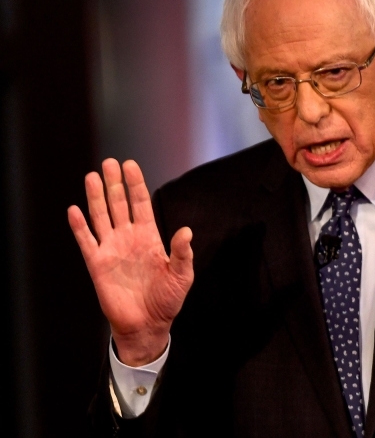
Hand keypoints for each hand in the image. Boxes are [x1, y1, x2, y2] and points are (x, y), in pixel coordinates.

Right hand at [67, 159, 193, 365]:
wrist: (148, 325)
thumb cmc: (167, 300)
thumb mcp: (182, 275)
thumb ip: (183, 253)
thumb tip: (186, 231)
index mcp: (150, 237)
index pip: (141, 204)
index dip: (136, 184)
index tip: (130, 165)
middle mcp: (129, 238)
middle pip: (119, 204)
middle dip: (114, 183)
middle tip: (109, 162)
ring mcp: (112, 249)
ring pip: (101, 217)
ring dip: (96, 197)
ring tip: (92, 176)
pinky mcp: (98, 265)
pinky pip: (87, 241)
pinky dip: (80, 226)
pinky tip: (74, 210)